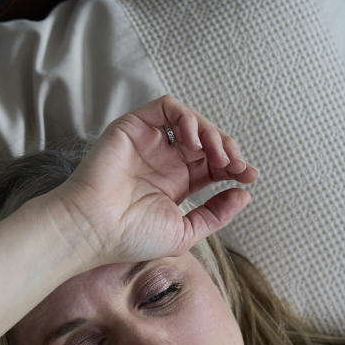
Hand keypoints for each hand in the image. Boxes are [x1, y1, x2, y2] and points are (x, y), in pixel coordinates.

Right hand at [49, 95, 257, 265]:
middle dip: (229, 149)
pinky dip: (187, 118)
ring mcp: (150, 142)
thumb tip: (244, 194)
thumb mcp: (185, 232)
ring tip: (219, 155)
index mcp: (176, 183)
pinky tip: (193, 142)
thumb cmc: (131, 237)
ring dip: (212, 133)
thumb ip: (216, 214)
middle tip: (237, 165)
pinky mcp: (134, 126)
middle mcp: (164, 160)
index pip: (213, 164)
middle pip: (207, 140)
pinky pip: (167, 108)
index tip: (250, 177)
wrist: (95, 229)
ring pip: (191, 121)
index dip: (235, 166)